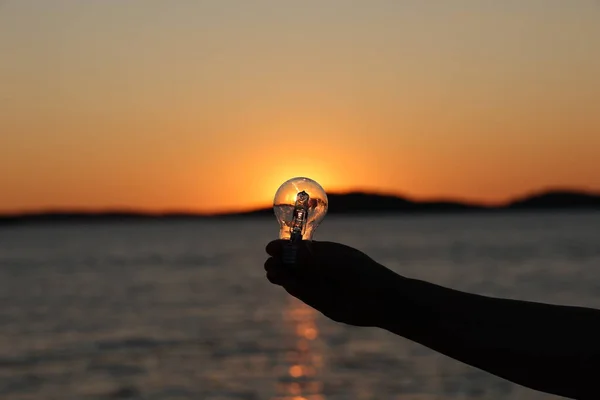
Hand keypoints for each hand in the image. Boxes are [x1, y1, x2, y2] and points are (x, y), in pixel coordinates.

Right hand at [264, 240, 403, 326]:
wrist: (380, 299)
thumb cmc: (361, 272)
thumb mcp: (335, 261)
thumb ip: (313, 257)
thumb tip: (290, 249)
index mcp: (325, 252)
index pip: (298, 247)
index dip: (284, 247)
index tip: (271, 247)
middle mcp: (319, 267)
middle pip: (292, 262)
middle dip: (279, 260)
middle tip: (270, 261)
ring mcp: (318, 284)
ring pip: (294, 277)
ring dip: (280, 273)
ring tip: (271, 271)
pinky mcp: (319, 301)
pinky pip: (300, 291)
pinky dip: (289, 285)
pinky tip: (281, 280)